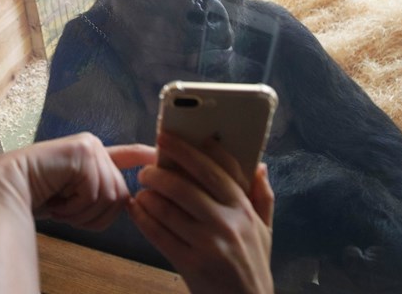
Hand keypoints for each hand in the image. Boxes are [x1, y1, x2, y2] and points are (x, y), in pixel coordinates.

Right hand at [0, 132, 155, 230]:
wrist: (8, 189)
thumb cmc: (39, 196)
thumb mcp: (77, 198)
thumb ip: (100, 194)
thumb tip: (131, 200)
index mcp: (94, 156)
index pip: (129, 154)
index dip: (147, 157)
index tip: (161, 157)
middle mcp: (95, 147)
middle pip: (121, 194)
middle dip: (95, 215)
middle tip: (67, 210)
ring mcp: (89, 146)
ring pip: (110, 196)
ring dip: (83, 213)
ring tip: (60, 205)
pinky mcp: (82, 151)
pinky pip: (93, 193)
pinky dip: (74, 207)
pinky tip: (57, 199)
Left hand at [128, 131, 273, 293]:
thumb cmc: (253, 264)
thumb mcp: (265, 230)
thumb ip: (262, 195)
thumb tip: (260, 164)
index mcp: (244, 208)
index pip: (218, 168)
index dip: (192, 149)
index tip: (169, 137)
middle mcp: (227, 222)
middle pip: (186, 186)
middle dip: (160, 172)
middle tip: (146, 168)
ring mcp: (208, 243)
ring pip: (168, 209)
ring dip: (148, 195)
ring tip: (141, 189)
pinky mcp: (191, 263)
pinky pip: (159, 234)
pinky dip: (143, 218)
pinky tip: (136, 209)